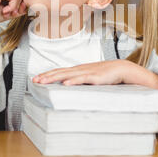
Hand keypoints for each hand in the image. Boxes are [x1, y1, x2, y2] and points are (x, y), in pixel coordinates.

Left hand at [32, 59, 157, 89]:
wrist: (123, 69)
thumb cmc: (107, 74)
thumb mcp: (91, 77)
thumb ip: (81, 80)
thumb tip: (69, 87)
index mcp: (78, 70)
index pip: (59, 71)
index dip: (47, 75)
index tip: (36, 79)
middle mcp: (80, 70)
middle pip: (60, 72)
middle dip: (46, 76)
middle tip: (34, 81)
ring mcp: (87, 72)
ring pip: (68, 75)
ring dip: (55, 78)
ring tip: (44, 81)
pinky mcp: (96, 77)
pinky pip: (83, 79)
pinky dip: (73, 81)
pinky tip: (65, 84)